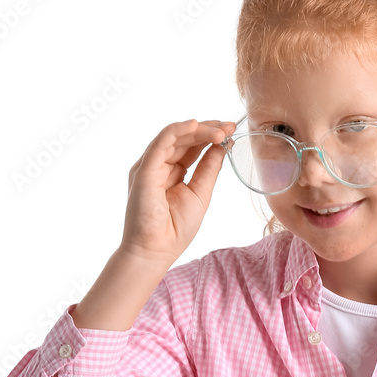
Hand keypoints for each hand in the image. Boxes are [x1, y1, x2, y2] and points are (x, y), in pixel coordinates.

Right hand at [120, 119, 236, 266]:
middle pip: (184, 138)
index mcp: (171, 171)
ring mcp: (150, 166)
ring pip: (174, 136)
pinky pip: (161, 143)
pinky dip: (177, 131)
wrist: (156, 251)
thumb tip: (222, 146)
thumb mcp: (201, 193)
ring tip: (220, 130)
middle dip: (208, 129)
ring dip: (198, 129)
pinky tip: (195, 125)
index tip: (231, 131)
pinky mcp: (144, 170)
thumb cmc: (175, 229)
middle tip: (229, 126)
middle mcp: (159, 165)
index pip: (191, 146)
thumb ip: (209, 169)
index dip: (211, 135)